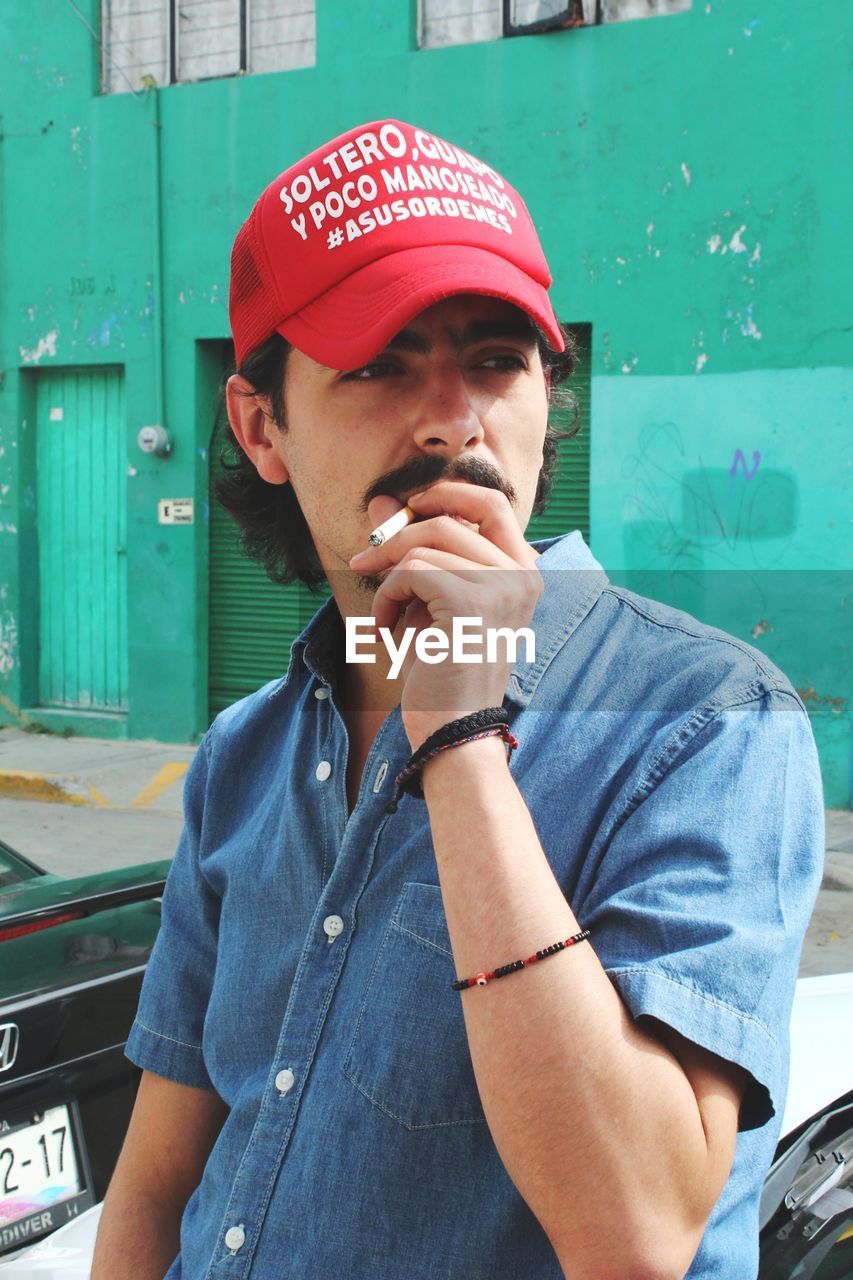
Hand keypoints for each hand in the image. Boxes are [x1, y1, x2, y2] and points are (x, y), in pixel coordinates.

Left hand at [349, 482, 541, 749]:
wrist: (454, 730)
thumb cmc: (442, 672)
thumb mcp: (428, 602)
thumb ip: (414, 550)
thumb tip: (382, 501)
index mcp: (523, 572)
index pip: (492, 503)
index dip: (446, 493)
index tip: (406, 509)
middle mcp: (521, 574)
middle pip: (449, 520)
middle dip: (396, 535)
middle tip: (363, 559)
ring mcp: (500, 586)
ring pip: (423, 546)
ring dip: (388, 580)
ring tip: (383, 618)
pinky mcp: (471, 601)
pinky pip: (410, 572)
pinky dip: (386, 598)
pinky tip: (385, 630)